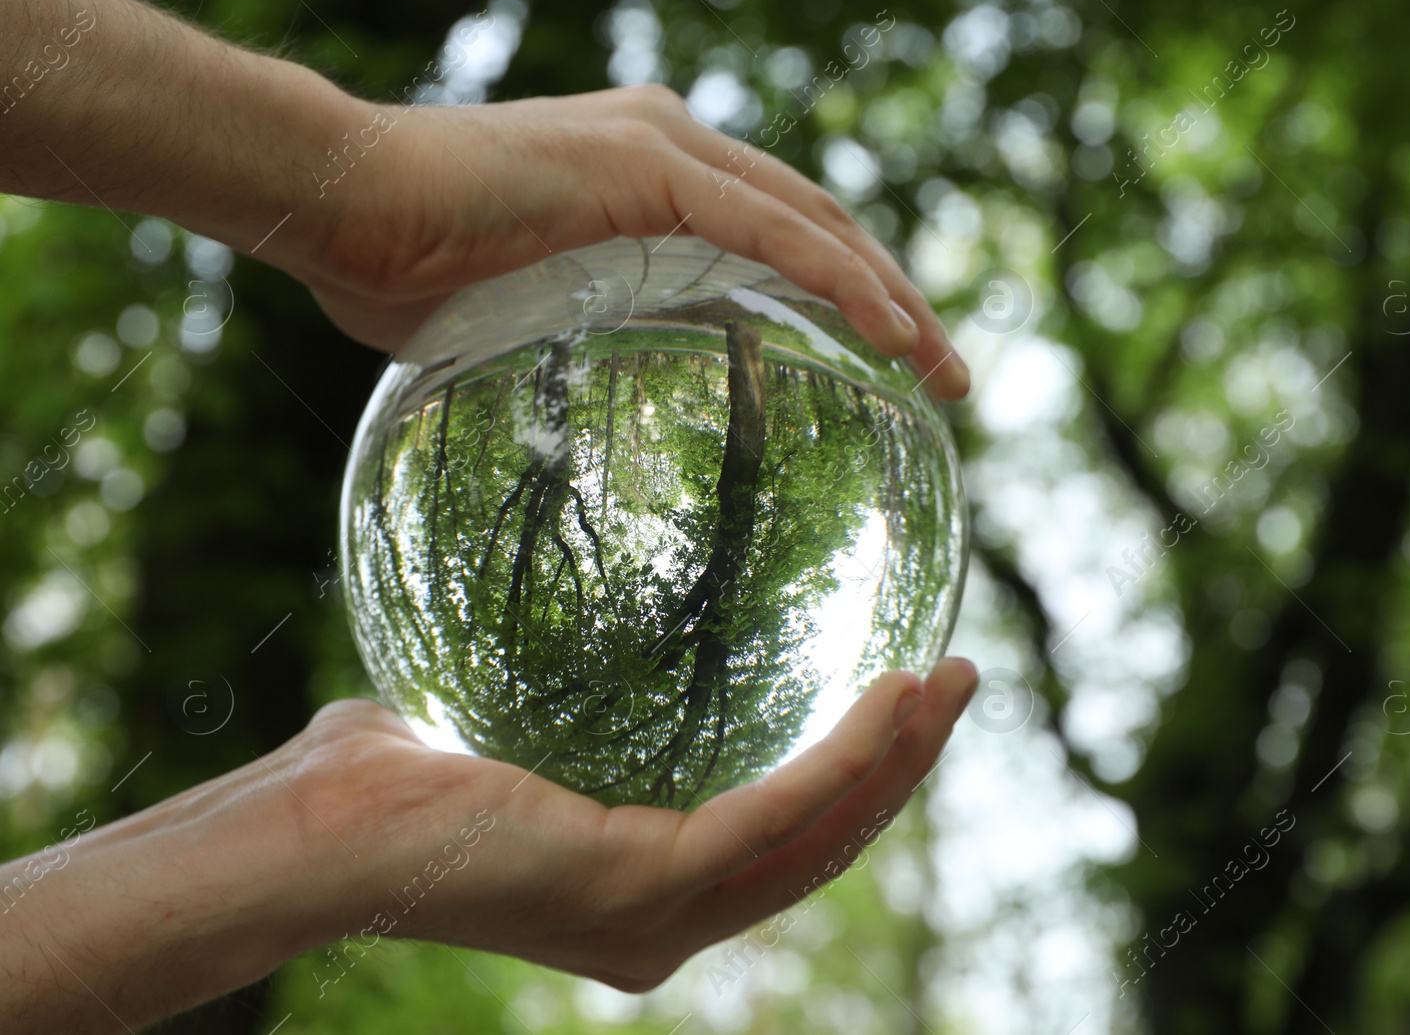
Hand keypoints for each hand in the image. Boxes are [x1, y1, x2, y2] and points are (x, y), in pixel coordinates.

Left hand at [0, 658, 976, 1030]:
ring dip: (897, 759)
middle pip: (819, 845)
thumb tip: (558, 633)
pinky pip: (781, 814)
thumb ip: (549, 711)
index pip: (771, 842)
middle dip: (898, 766)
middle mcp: (664, 923)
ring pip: (820, 837)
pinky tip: (889, 694)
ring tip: (951, 681)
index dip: (846, 778)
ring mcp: (663, 916)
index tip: (892, 699)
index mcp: (635, 894)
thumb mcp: (496, 737)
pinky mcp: (652, 886)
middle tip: (954, 682)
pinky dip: (847, 756)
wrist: (307, 835)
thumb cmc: (375, 782)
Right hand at [283, 85, 969, 400]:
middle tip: (945, 375)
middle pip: (819, 223)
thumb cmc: (398, 263)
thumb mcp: (517, 313)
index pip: (778, 231)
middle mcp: (674, 146)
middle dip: (893, 298)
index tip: (890, 361)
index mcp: (651, 176)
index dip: (842, 289)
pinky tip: (893, 336)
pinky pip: (775, 233)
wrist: (333, 198)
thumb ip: (571, 334)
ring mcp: (667, 147)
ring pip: (817, 223)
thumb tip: (571, 404)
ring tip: (944, 371)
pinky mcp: (651, 166)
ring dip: (892, 298)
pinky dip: (841, 282)